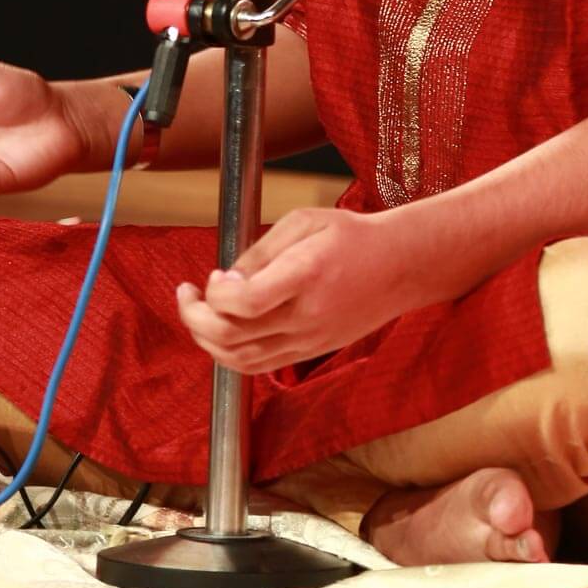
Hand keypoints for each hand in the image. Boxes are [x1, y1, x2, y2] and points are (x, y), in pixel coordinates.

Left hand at [176, 204, 416, 373]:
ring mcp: (308, 340)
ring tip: (197, 312)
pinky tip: (221, 331)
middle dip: (194, 316)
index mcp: (305, 275)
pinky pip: (258, 366)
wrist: (400, 267)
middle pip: (231, 335)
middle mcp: (306, 315)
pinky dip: (228, 355)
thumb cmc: (352, 237)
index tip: (213, 275)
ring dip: (205, 339)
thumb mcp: (304, 221)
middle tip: (187, 294)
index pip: (244, 302)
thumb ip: (260, 251)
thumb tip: (223, 280)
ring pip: (239, 359)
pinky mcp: (309, 352)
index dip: (215, 292)